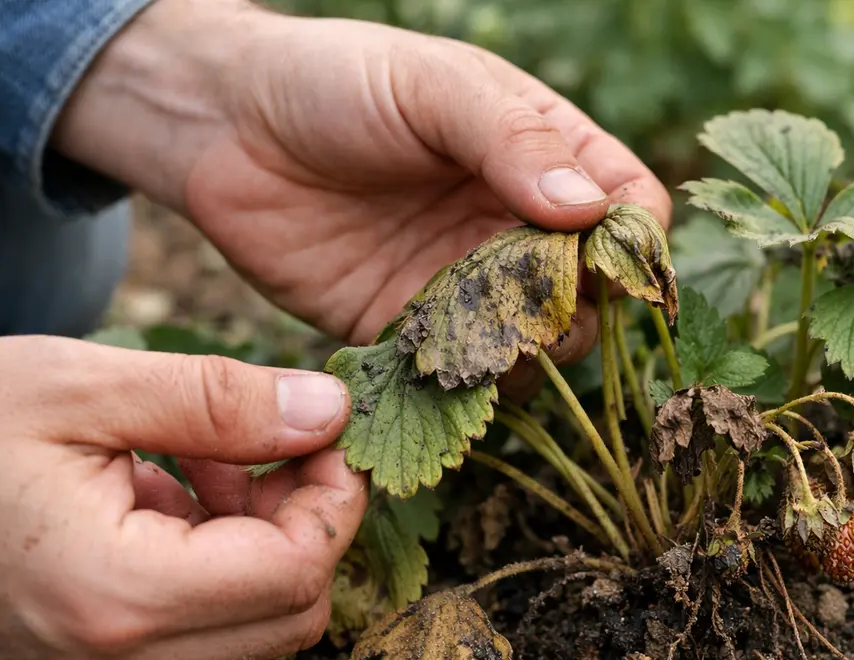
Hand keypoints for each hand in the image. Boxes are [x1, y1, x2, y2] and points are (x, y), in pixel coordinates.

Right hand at [0, 336, 365, 659]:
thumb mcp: (83, 385)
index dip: (335, 497)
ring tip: (203, 456)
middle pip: (289, 612)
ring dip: (259, 538)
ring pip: (249, 626)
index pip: (297, 572)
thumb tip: (329, 410)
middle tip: (275, 440)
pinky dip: (213, 562)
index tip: (324, 430)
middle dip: (306, 520)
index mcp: (116, 597)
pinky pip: (194, 630)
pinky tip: (168, 493)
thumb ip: (220, 400)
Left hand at [52, 0, 671, 395]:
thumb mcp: (432, 86)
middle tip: (538, 309)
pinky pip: (461, 372)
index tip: (610, 260)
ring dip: (529, 353)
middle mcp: (513, 223)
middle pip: (591, 289)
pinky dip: (469, 384)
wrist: (221, 127)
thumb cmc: (335, 81)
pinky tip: (450, 372)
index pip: (627, 204)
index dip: (632, 239)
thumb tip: (588, 209)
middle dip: (580, 307)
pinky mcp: (410, 329)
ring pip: (535, 342)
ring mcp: (465, 281)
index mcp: (539, 153)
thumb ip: (512, 138)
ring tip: (493, 343)